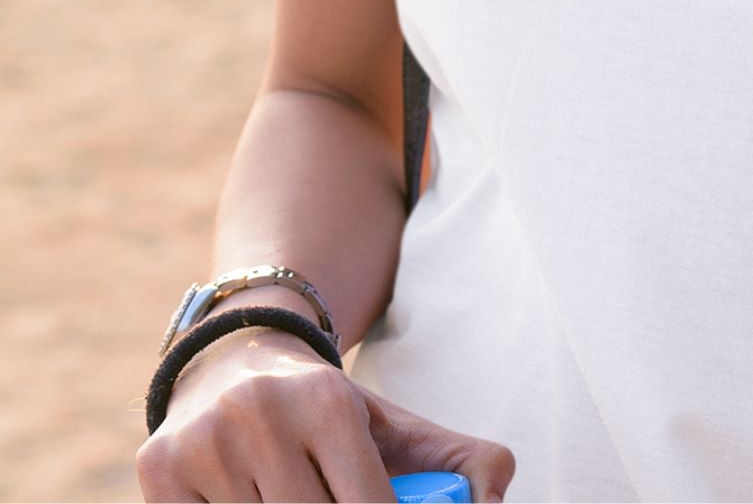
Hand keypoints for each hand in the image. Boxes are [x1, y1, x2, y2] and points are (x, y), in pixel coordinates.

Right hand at [136, 327, 515, 502]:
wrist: (237, 360)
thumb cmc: (329, 415)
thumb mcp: (396, 428)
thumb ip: (463, 465)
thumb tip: (498, 500)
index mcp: (329, 401)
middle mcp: (261, 414)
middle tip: (334, 503)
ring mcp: (204, 444)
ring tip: (298, 491)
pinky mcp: (158, 471)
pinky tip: (252, 498)